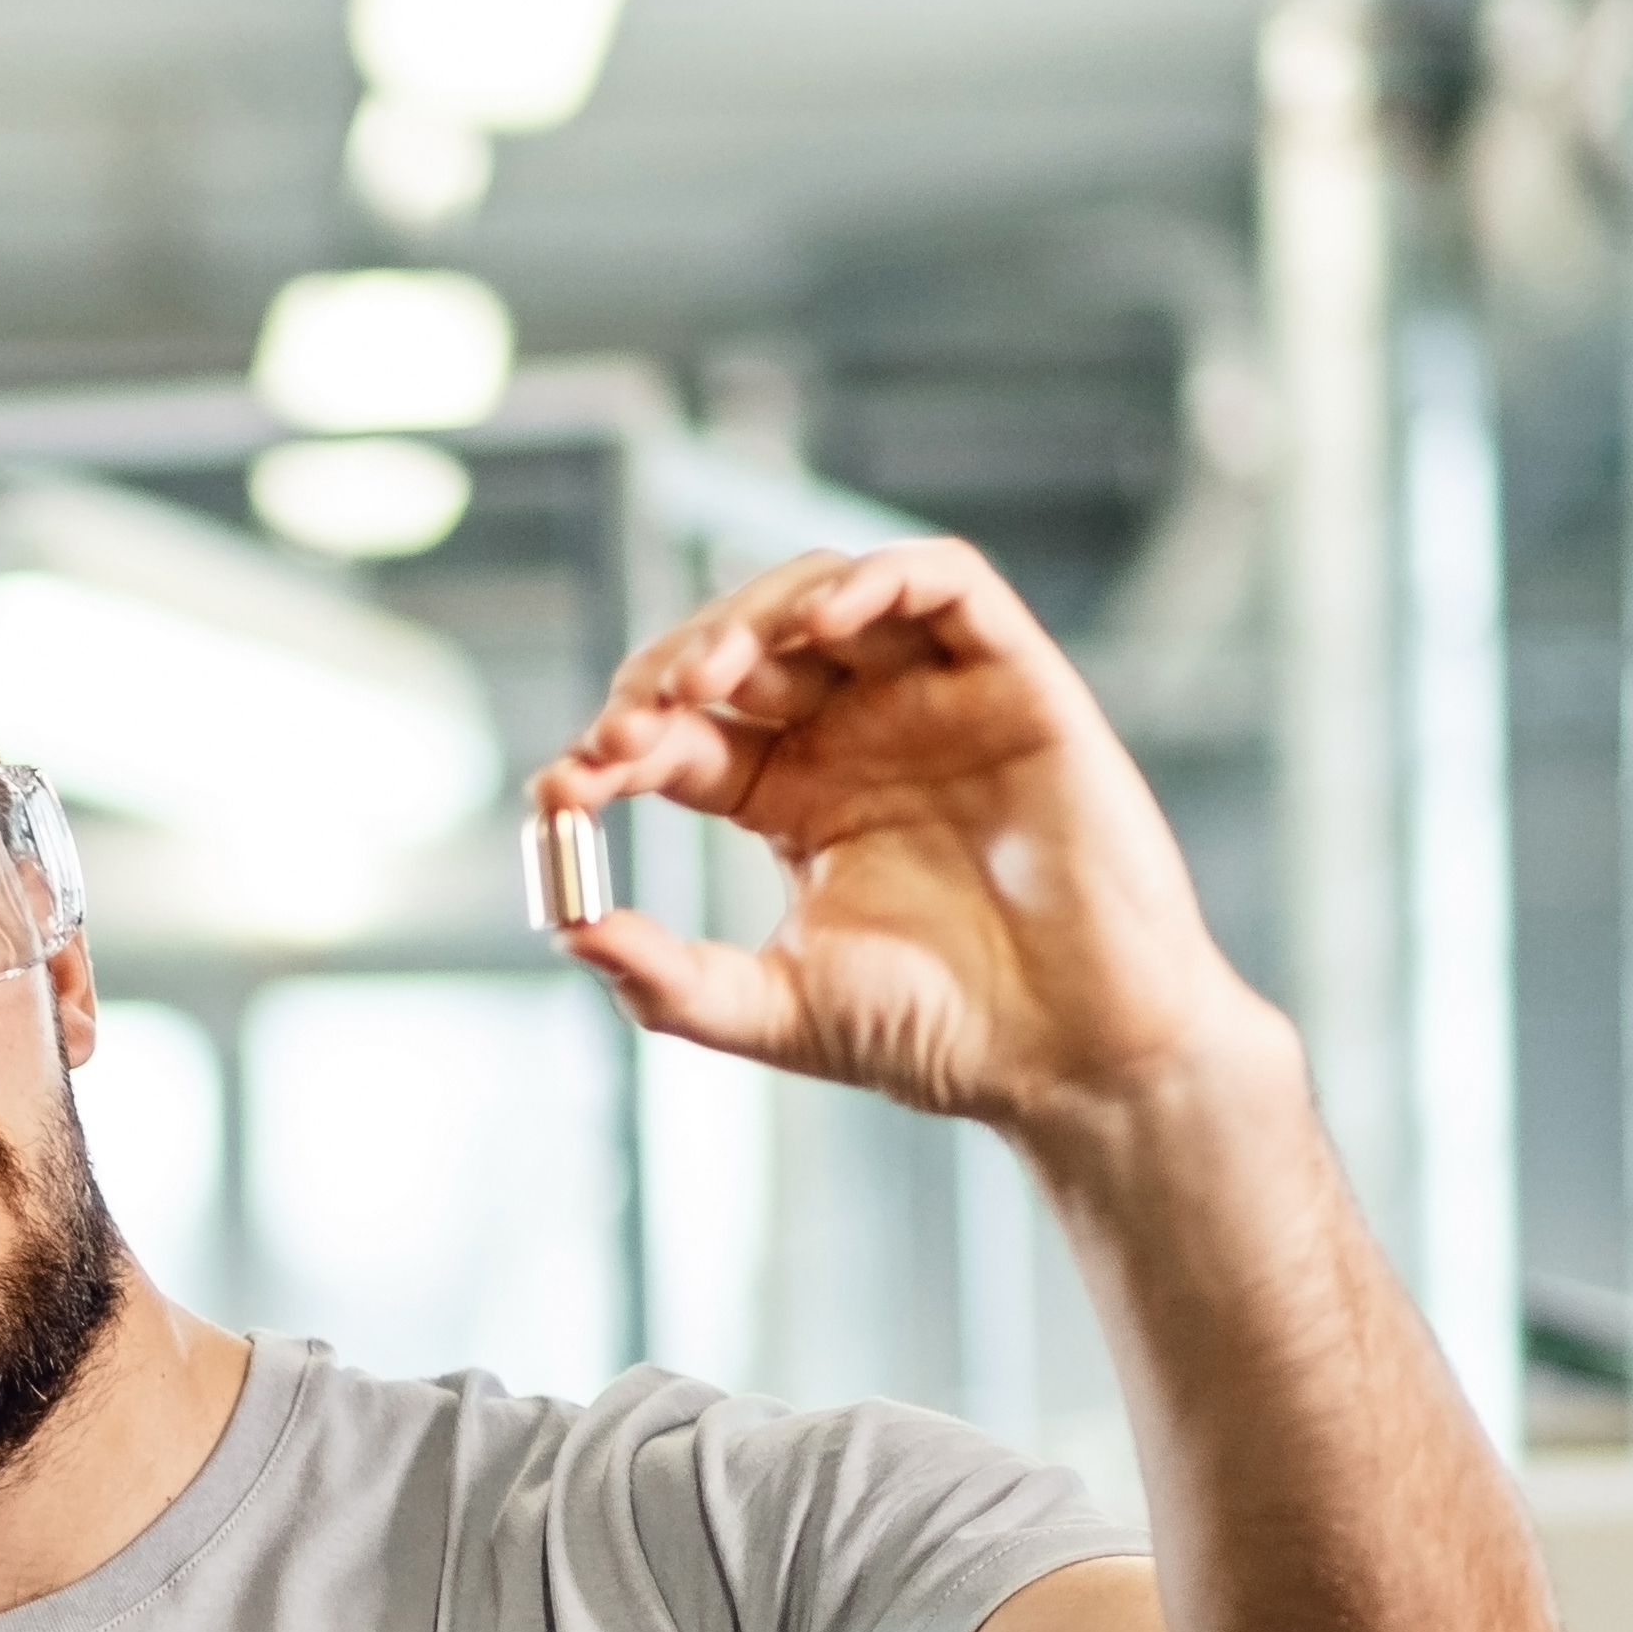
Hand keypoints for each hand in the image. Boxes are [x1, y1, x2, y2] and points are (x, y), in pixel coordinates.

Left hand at [537, 540, 1301, 1190]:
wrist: (1069, 1055)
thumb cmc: (936, 1033)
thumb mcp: (774, 1007)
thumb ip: (665, 978)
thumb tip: (566, 928)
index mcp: (790, 796)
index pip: (678, 734)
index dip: (615, 744)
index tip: (563, 786)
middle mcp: (854, 733)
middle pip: (738, 650)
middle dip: (668, 671)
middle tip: (625, 726)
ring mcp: (932, 699)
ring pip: (827, 595)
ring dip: (755, 615)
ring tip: (703, 674)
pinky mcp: (1014, 679)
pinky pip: (948, 584)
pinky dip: (880, 577)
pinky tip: (822, 619)